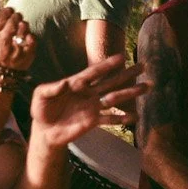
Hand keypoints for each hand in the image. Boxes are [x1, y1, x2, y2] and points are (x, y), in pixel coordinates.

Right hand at [0, 2, 36, 73]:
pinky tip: (27, 36)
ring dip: (24, 24)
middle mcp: (2, 40)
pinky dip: (31, 36)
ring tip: (21, 26)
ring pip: (23, 29)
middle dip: (16, 16)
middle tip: (16, 18)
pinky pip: (32, 40)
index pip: (3, 15)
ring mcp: (15, 48)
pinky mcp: (26, 55)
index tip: (9, 12)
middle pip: (14, 21)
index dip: (8, 11)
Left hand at [31, 54, 148, 145]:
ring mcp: (93, 107)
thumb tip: (65, 83)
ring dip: (131, 92)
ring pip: (115, 98)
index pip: (94, 72)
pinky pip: (110, 119)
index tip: (121, 57)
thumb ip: (51, 89)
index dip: (107, 65)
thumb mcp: (40, 95)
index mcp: (76, 83)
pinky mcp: (93, 121)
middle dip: (128, 74)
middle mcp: (88, 93)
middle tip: (143, 66)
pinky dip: (122, 118)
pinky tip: (135, 117)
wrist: (45, 130)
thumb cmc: (41, 109)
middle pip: (111, 81)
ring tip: (147, 86)